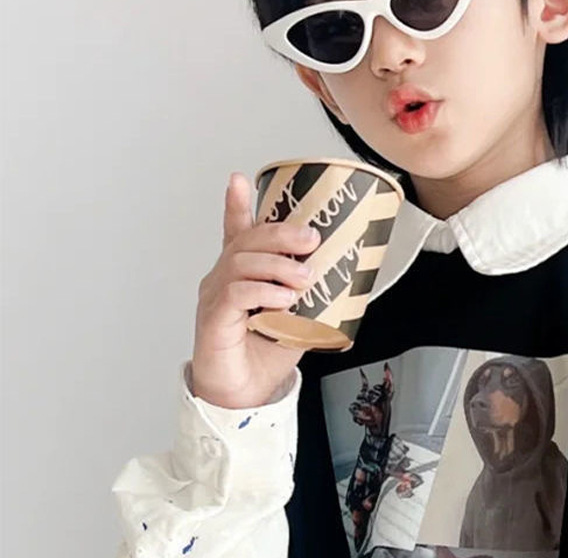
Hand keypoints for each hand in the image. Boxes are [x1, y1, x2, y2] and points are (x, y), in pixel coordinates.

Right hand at [190, 172, 320, 407]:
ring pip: (241, 261)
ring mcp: (214, 296)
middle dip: (280, 232)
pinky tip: (284, 299)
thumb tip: (347, 270)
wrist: (245, 395)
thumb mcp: (299, 313)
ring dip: (278, 264)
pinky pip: (235, 292)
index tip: (239, 179)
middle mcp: (222, 277)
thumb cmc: (268, 352)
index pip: (236, 230)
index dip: (236, 203)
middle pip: (246, 239)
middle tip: (312, 239)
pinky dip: (263, 291)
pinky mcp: (212, 319)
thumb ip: (312, 291)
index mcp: (242, 271)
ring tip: (305, 278)